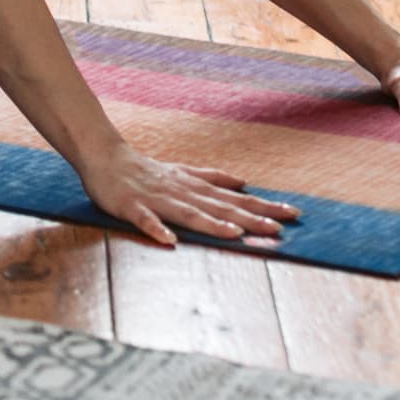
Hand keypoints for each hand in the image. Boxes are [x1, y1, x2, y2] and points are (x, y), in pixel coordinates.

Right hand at [80, 145, 298, 247]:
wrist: (106, 158)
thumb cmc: (146, 170)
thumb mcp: (184, 172)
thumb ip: (213, 178)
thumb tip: (244, 182)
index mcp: (196, 187)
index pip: (236, 198)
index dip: (264, 206)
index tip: (293, 213)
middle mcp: (182, 192)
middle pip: (220, 207)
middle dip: (249, 218)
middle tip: (277, 228)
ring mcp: (158, 199)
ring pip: (188, 213)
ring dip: (211, 224)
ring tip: (235, 234)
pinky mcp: (132, 206)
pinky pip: (145, 220)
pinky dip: (157, 229)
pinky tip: (169, 241)